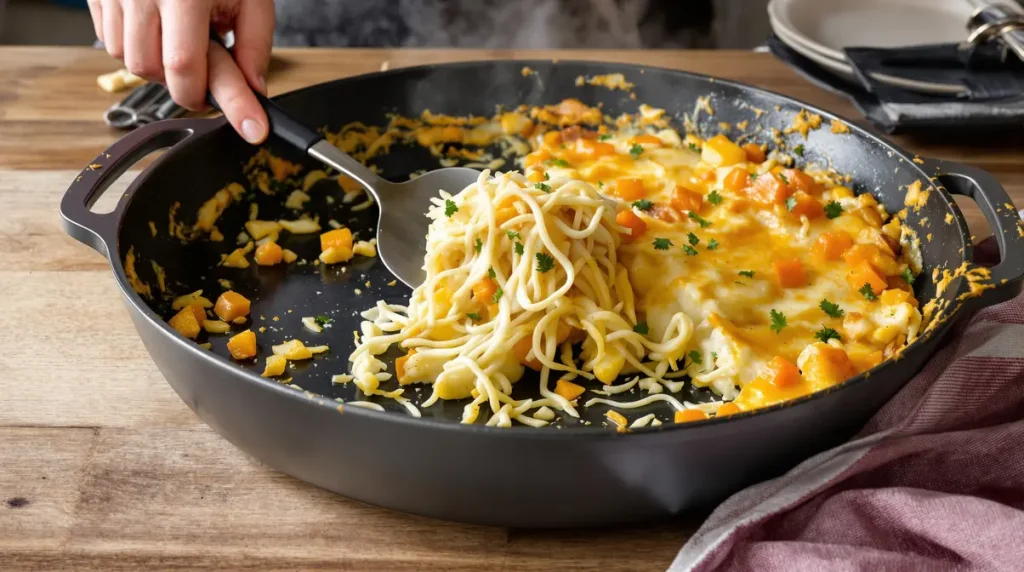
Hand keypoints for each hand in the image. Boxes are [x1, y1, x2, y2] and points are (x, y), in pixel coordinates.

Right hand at [88, 0, 274, 143]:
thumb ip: (255, 44)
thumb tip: (255, 90)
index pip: (186, 67)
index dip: (214, 100)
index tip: (251, 128)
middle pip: (153, 71)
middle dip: (183, 81)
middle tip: (207, 65)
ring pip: (127, 60)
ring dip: (157, 63)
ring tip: (181, 36)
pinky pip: (108, 40)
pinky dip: (134, 45)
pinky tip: (156, 26)